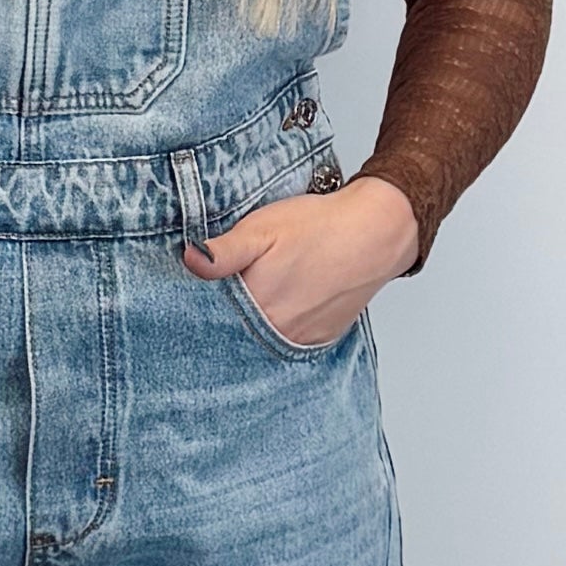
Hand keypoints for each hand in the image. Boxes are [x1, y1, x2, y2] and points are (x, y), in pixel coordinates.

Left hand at [182, 176, 419, 346]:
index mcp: (256, 308)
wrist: (376, 231)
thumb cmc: (319, 226)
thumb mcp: (261, 229)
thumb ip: (223, 251)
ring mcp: (301, 339)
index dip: (204, 299)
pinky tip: (288, 297)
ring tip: (269, 286)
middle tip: (243, 280)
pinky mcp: (320, 338)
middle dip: (230, 310)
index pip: (211, 316)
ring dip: (257, 318)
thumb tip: (189, 259)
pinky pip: (290, 337)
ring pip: (263, 334)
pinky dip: (283, 321)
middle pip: (237, 329)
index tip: (206, 283)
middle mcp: (278, 332)